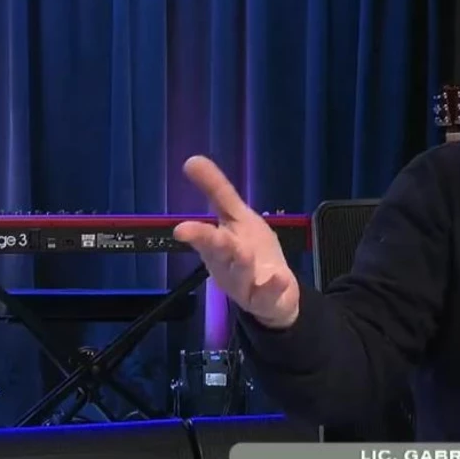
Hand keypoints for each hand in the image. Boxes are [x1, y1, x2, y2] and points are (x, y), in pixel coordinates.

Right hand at [174, 155, 300, 328]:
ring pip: (242, 274)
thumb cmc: (248, 252)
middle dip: (208, 241)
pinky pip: (270, 294)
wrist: (274, 295)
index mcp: (218, 245)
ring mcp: (248, 283)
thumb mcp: (236, 218)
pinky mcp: (268, 298)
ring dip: (242, 263)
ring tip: (244, 253)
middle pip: (220, 251)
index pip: (205, 234)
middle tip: (190, 233)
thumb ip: (217, 191)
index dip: (195, 231)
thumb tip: (192, 159)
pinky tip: (279, 278)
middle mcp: (229, 264)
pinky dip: (273, 287)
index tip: (180, 228)